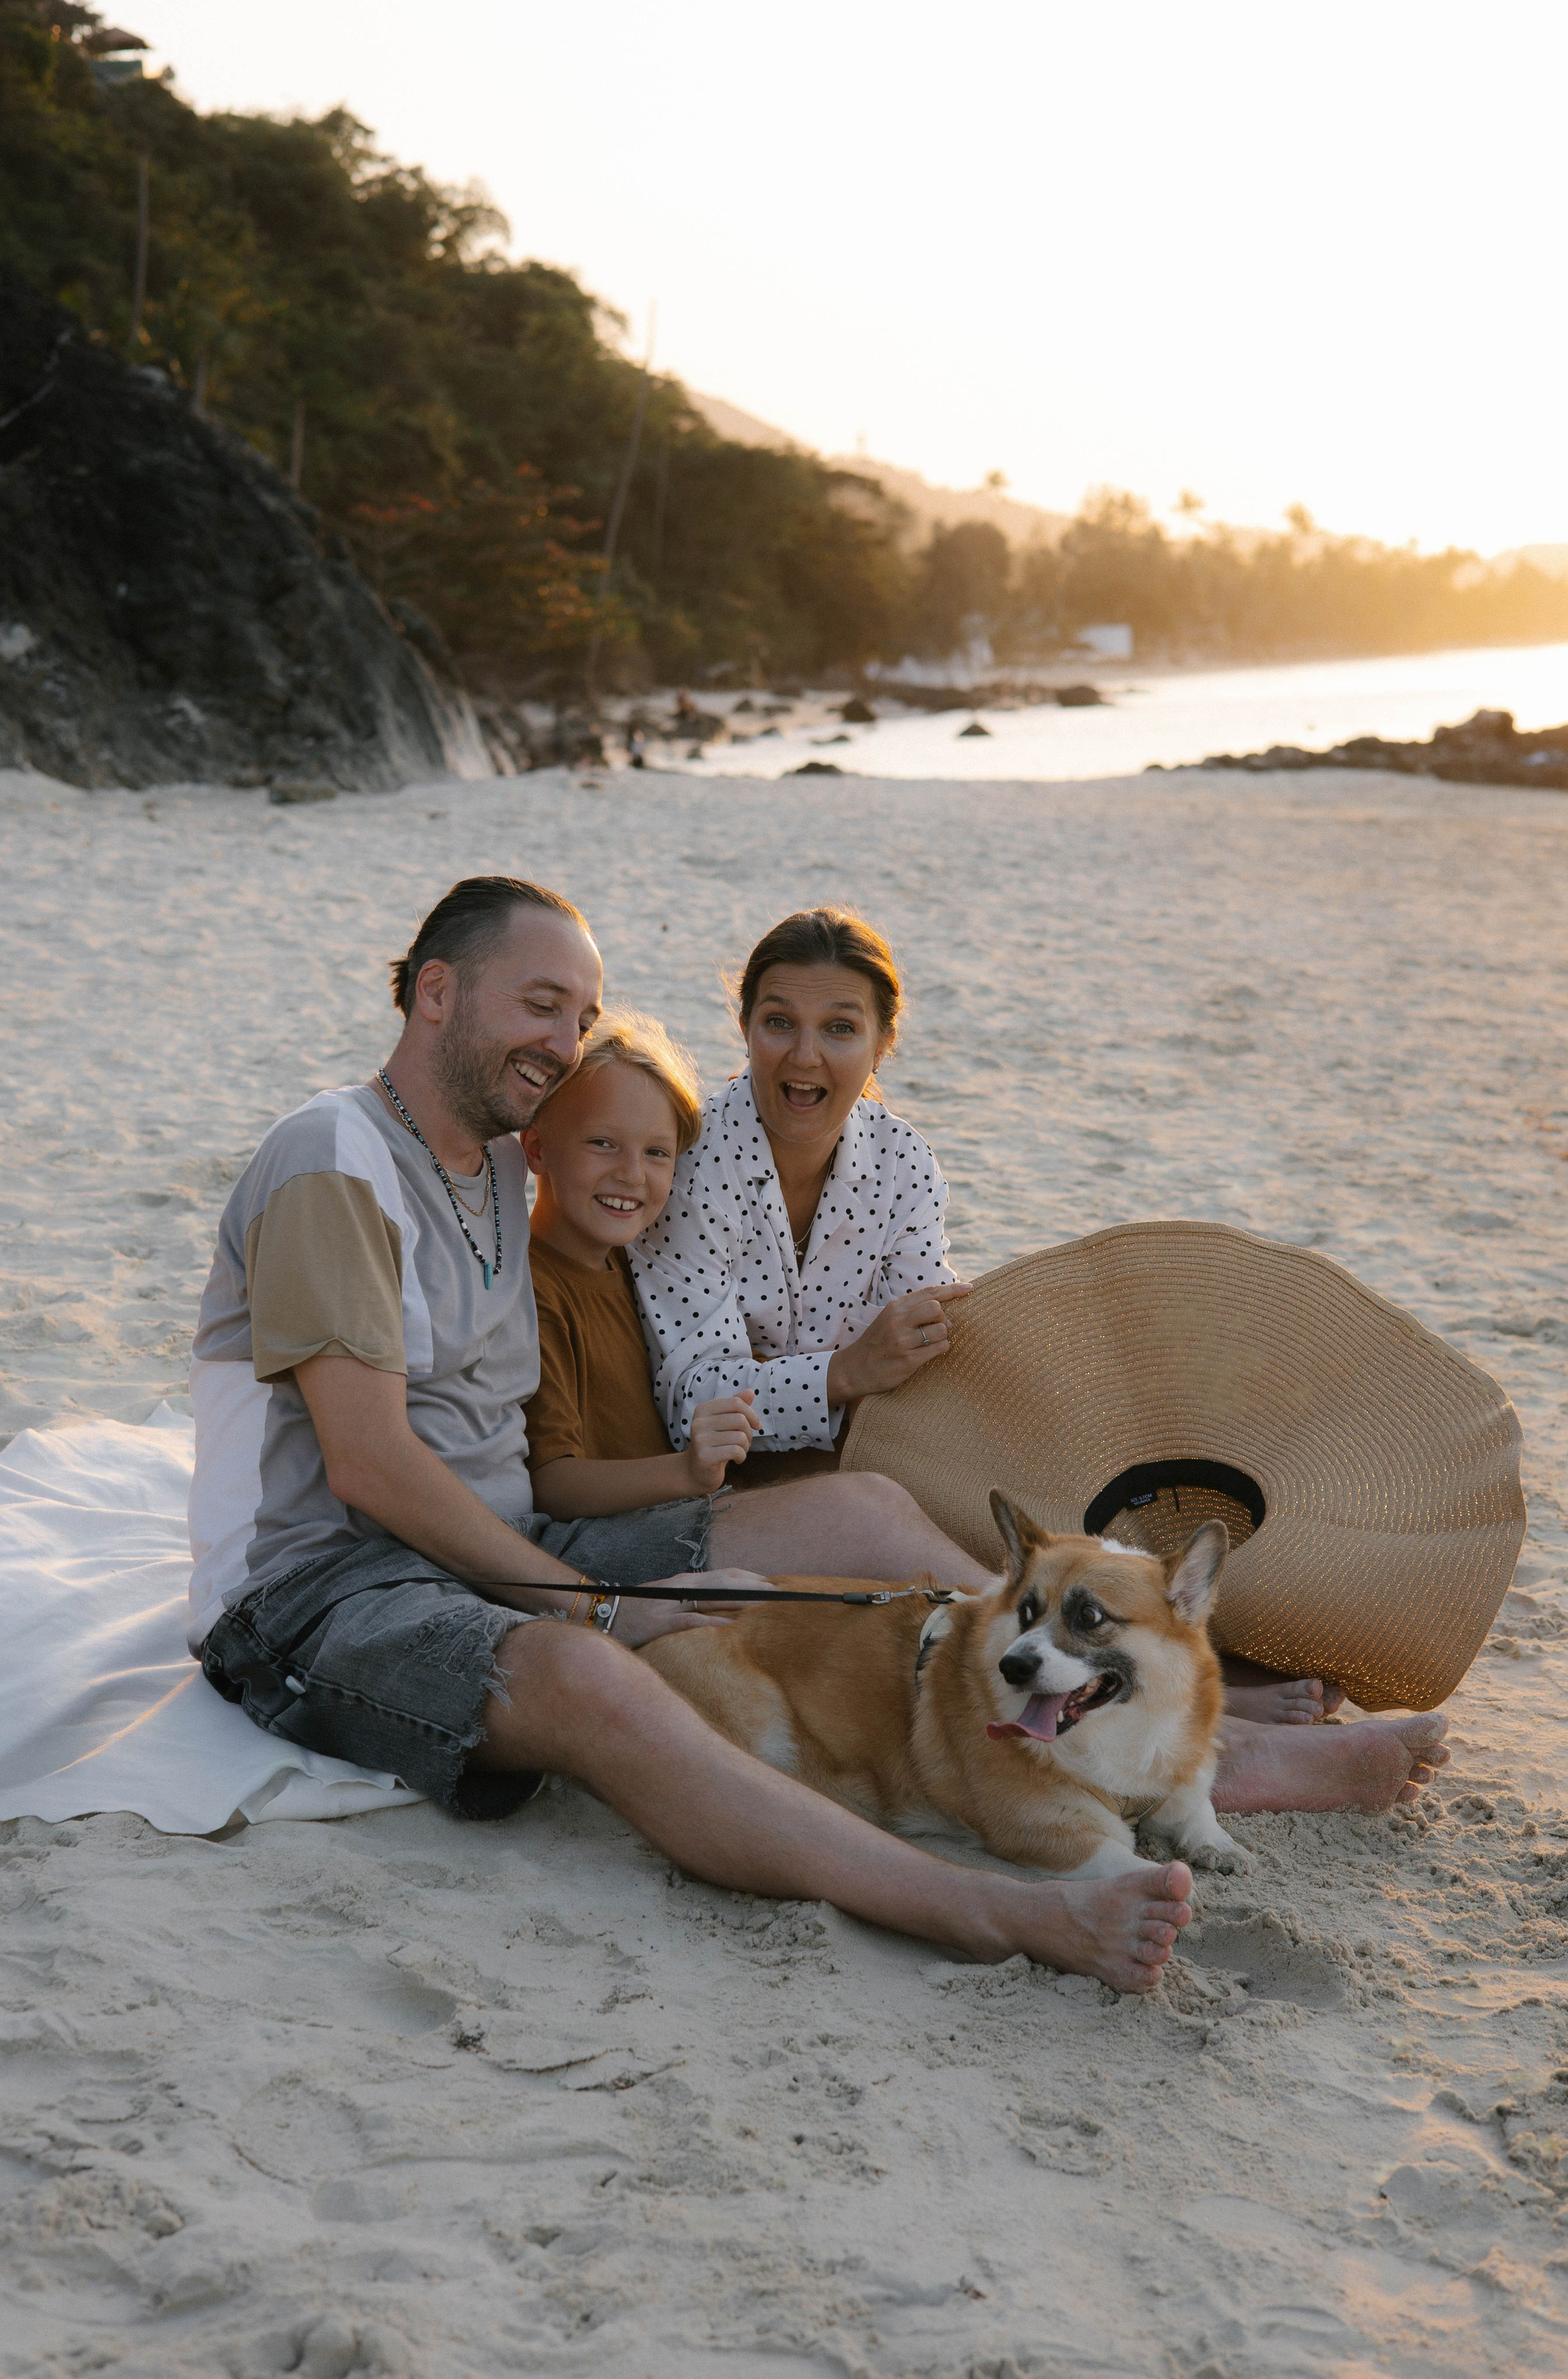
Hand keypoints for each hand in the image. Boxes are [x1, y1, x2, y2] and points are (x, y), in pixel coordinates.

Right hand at [609, 1566, 776, 1644]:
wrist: (600, 1611)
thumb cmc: (636, 1609)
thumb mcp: (667, 1599)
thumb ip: (691, 1600)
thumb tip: (719, 1608)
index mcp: (686, 1582)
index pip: (727, 1576)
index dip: (753, 1579)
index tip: (776, 1585)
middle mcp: (682, 1587)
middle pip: (727, 1583)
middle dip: (756, 1587)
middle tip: (783, 1593)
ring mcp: (671, 1603)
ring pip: (714, 1597)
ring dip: (742, 1600)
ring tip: (768, 1604)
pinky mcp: (660, 1621)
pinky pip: (690, 1621)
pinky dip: (711, 1623)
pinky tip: (730, 1629)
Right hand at [683, 1390, 759, 1492]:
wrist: (696, 1472)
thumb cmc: (714, 1444)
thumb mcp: (724, 1423)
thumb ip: (736, 1406)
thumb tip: (751, 1392)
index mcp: (703, 1409)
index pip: (735, 1402)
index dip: (751, 1414)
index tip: (756, 1425)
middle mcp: (699, 1422)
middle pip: (739, 1419)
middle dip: (748, 1433)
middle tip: (744, 1443)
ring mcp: (700, 1439)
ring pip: (740, 1437)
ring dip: (745, 1447)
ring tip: (738, 1451)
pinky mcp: (705, 1456)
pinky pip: (736, 1451)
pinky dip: (741, 1456)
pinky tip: (736, 1460)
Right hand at [825, 1281, 971, 1403]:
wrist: (854, 1369)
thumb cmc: (878, 1342)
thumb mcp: (889, 1318)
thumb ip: (912, 1310)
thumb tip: (945, 1308)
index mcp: (895, 1307)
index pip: (929, 1292)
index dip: (952, 1289)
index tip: (969, 1288)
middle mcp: (898, 1321)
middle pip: (936, 1308)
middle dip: (943, 1318)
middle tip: (938, 1327)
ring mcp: (902, 1341)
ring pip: (941, 1330)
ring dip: (943, 1336)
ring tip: (932, 1342)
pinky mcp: (908, 1360)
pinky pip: (939, 1349)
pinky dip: (941, 1349)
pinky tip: (932, 1352)